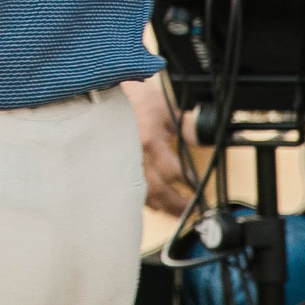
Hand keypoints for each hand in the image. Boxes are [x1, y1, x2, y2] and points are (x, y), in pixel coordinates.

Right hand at [124, 76, 195, 214]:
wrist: (102, 93)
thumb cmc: (132, 98)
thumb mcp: (164, 108)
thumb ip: (186, 127)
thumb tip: (202, 138)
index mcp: (150, 142)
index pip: (174, 172)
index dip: (188, 181)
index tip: (198, 186)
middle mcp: (135, 156)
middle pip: (158, 190)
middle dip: (175, 203)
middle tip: (189, 209)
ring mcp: (122, 163)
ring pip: (141, 194)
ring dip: (159, 205)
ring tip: (173, 211)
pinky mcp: (113, 166)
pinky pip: (127, 189)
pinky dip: (142, 199)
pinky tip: (151, 202)